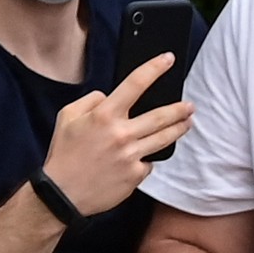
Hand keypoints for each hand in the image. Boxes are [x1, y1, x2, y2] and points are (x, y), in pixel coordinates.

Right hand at [40, 54, 194, 220]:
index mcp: (104, 115)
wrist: (63, 192)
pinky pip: (148, 162)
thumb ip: (90, 101)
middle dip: (180, 109)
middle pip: (161, 116)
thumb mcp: (67, 117)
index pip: (135, 84)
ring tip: (187, 123)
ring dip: (179, 129)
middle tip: (190, 105)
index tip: (168, 59)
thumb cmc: (64, 154)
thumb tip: (109, 96)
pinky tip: (140, 158)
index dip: (154, 68)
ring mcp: (131, 155)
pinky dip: (145, 158)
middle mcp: (121, 133)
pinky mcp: (136, 175)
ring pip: (164, 138)